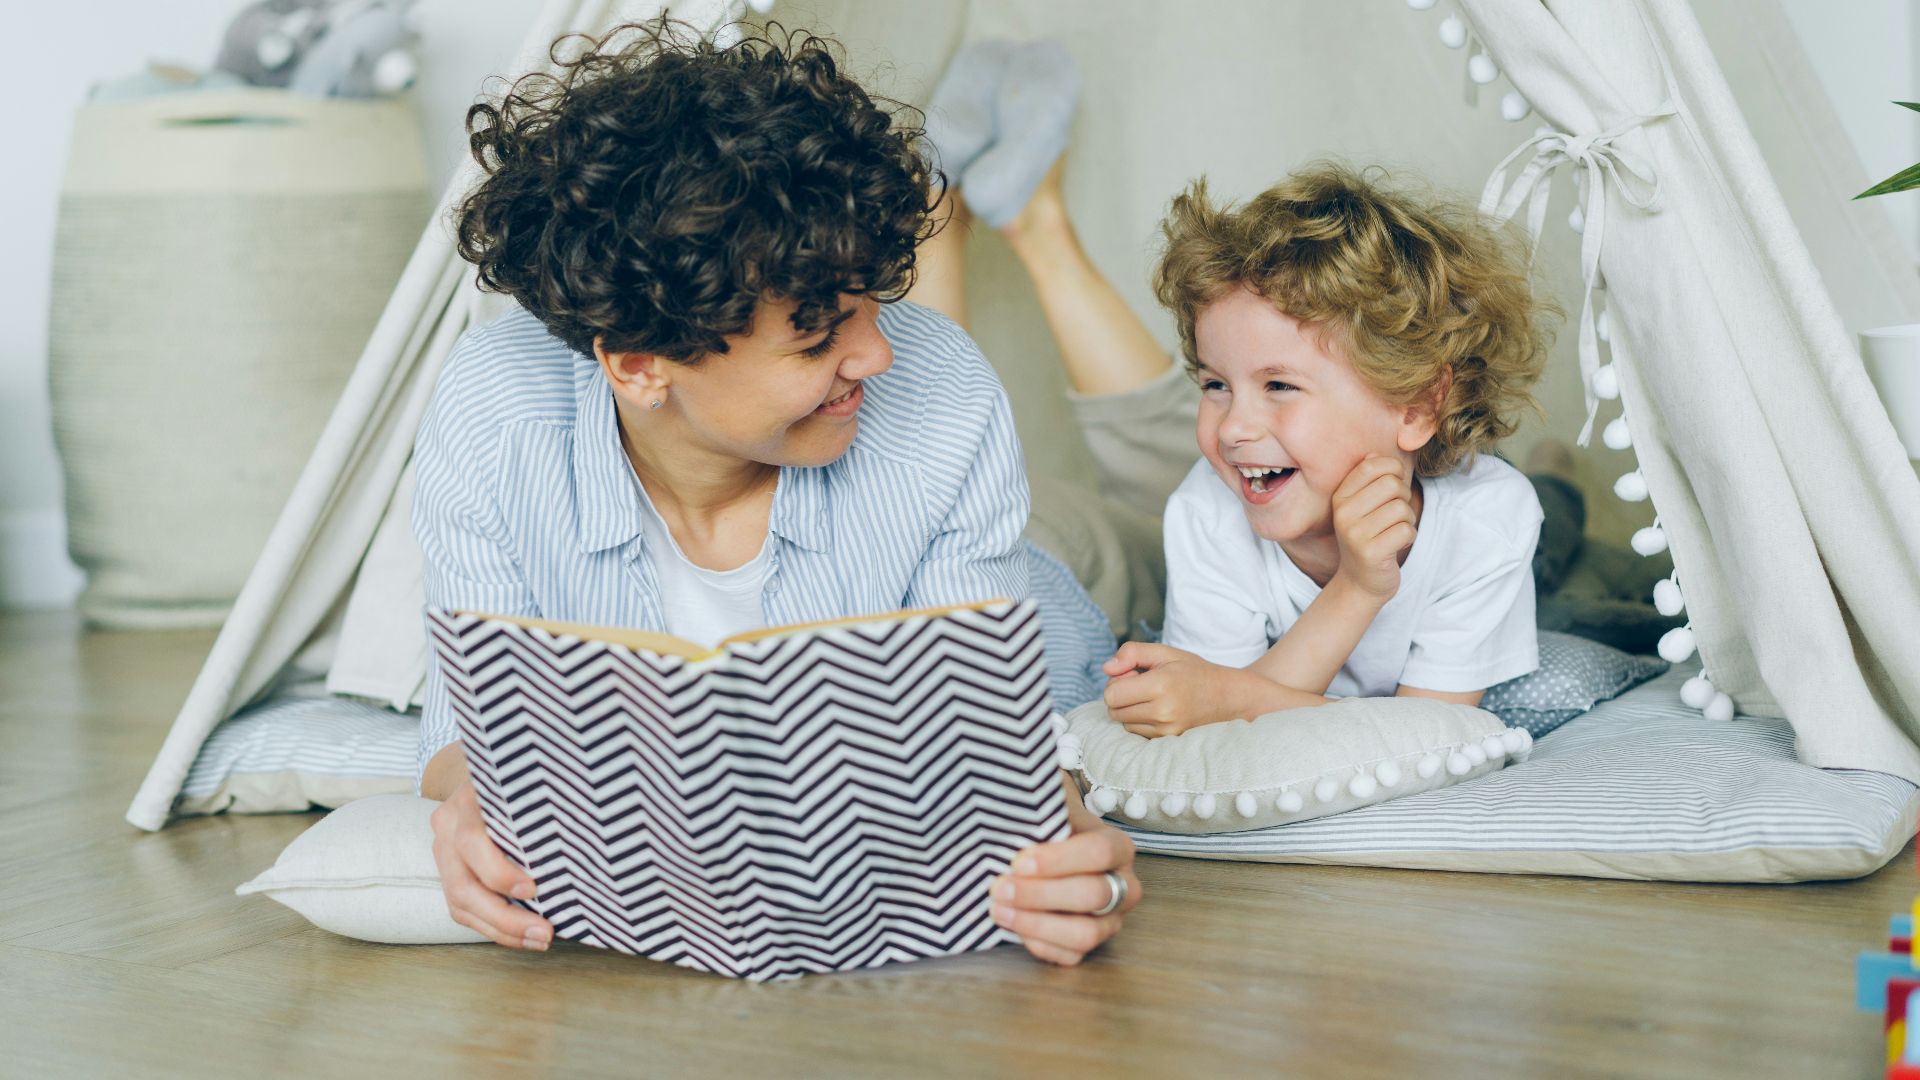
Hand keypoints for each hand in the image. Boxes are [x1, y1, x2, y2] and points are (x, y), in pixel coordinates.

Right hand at [429, 779, 554, 950]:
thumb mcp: (529, 784)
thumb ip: (542, 810)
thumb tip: (585, 847)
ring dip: (502, 930)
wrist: (485, 777)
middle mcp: (448, 825)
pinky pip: (462, 909)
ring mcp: (442, 850)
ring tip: (538, 941)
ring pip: (460, 904)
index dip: (499, 872)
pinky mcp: (447, 871)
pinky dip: (493, 926)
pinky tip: (521, 936)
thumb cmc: (520, 782)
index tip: (534, 889)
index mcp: (468, 799)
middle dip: (506, 918)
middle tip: (545, 933)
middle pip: (464, 885)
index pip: (472, 842)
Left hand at [990, 810, 1140, 965]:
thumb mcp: (1047, 805)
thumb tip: (1019, 807)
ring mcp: (1110, 920)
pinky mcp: (1089, 944)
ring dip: (1037, 923)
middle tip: (1000, 887)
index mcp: (1117, 847)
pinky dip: (1038, 943)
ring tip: (999, 909)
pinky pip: (1070, 956)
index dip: (1059, 859)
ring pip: (1085, 934)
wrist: (1042, 847)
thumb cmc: (1046, 826)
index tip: (1019, 861)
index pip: (1100, 852)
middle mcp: (1123, 886)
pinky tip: (1011, 924)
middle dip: (1040, 894)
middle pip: (1092, 895)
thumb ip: (1041, 806)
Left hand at [1100, 642, 1252, 736]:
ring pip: (1124, 723)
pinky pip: (1138, 732)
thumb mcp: (1165, 652)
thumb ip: (1132, 653)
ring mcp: (1166, 730)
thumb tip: (1106, 668)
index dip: (1116, 681)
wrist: (1227, 697)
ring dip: (1130, 710)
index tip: (1133, 674)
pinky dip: (1141, 721)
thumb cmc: (1193, 671)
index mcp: (1160, 685)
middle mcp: (1163, 712)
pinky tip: (1159, 709)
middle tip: (1143, 684)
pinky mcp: (1168, 741)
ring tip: (1153, 697)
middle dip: (1121, 696)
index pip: (1111, 694)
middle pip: (1114, 710)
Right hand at [1329, 454, 1417, 601]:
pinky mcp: (1370, 553)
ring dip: (1408, 520)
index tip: (1393, 486)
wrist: (1361, 581)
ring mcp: (1355, 534)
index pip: (1372, 465)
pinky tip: (1396, 544)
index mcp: (1340, 497)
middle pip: (1392, 484)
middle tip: (1396, 513)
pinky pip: (1406, 531)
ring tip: (1395, 530)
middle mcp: (1343, 514)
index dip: (1393, 470)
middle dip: (1403, 497)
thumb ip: (1369, 479)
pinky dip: (1409, 537)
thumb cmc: (1368, 537)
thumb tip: (1376, 452)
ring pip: (1402, 508)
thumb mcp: (1363, 506)